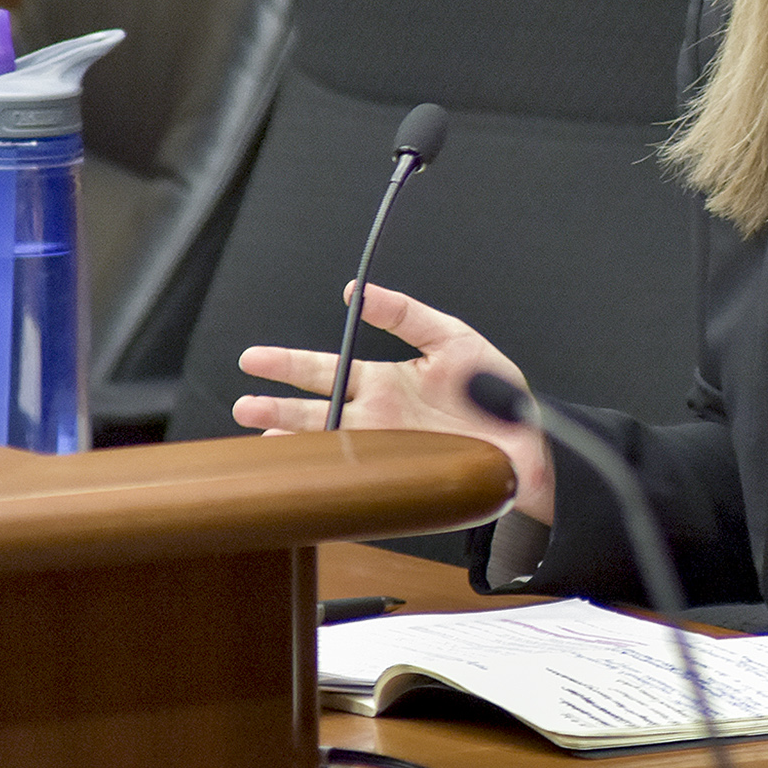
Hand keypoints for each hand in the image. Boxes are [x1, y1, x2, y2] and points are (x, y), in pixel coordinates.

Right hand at [233, 283, 557, 523]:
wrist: (525, 441)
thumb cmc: (494, 391)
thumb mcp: (452, 338)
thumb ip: (406, 314)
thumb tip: (359, 293)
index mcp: (385, 381)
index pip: (325, 369)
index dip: (288, 365)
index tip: (254, 360)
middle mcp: (375, 416)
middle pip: (312, 408)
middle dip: (274, 404)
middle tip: (241, 403)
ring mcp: (383, 447)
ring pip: (323, 442)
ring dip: (289, 438)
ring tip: (255, 434)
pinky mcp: (397, 474)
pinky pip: (351, 473)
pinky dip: (321, 472)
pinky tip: (297, 471)